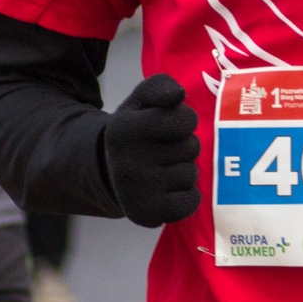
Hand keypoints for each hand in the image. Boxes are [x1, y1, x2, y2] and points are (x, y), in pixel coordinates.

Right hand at [103, 74, 200, 227]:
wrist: (110, 171)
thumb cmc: (137, 128)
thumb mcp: (142, 100)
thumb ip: (161, 86)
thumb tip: (178, 95)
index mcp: (123, 129)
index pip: (185, 120)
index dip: (184, 120)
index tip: (169, 124)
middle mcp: (126, 163)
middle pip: (191, 147)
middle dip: (184, 145)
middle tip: (164, 148)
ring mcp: (136, 192)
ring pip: (191, 174)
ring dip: (184, 169)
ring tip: (163, 167)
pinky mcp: (147, 215)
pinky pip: (191, 202)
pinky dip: (187, 195)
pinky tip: (168, 189)